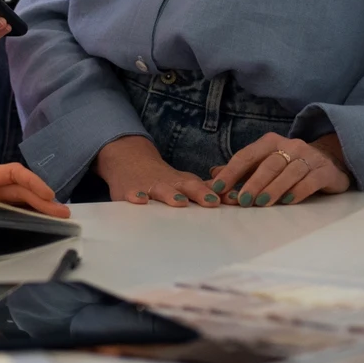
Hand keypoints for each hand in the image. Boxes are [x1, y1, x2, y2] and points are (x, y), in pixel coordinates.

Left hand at [0, 163, 70, 217]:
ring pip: (16, 202)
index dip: (31, 181)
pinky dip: (23, 217)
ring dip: (37, 209)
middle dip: (41, 199)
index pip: (9, 173)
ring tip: (56, 220)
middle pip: (18, 189)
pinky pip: (6, 213)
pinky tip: (36, 224)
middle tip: (62, 215)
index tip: (48, 195)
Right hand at [94, 136, 219, 207]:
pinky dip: (134, 196)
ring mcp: (148, 187)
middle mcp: (167, 183)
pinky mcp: (128, 191)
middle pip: (184, 187)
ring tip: (179, 202)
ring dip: (170, 195)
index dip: (214, 194)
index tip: (230, 200)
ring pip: (160, 190)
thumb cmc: (163, 178)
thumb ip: (206, 191)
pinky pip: (130, 194)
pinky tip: (139, 200)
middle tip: (212, 202)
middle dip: (198, 193)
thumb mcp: (183, 181)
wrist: (128, 161)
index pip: (201, 187)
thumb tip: (235, 197)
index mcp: (182, 183)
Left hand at [208, 133, 350, 206]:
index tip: (218, 188)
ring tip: (262, 203)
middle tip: (242, 201)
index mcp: (270, 142)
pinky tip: (288, 201)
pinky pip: (311, 180)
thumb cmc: (288, 165)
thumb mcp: (264, 164)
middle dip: (253, 182)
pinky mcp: (325, 171)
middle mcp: (290, 145)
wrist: (330, 160)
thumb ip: (240, 171)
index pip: (246, 155)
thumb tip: (211, 176)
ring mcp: (309, 157)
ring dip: (274, 188)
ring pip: (289, 171)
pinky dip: (298, 191)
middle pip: (269, 163)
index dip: (231, 172)